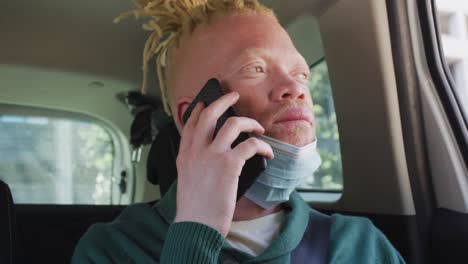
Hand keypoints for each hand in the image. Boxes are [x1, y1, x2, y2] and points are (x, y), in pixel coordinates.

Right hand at [174, 92, 273, 236]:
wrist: (196, 226)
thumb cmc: (195, 209)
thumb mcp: (187, 181)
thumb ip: (195, 164)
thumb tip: (212, 157)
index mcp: (185, 155)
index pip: (190, 124)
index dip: (199, 109)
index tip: (205, 102)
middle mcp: (196, 150)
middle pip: (209, 114)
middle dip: (224, 100)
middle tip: (234, 96)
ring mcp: (212, 155)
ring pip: (233, 124)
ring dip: (250, 122)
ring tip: (259, 128)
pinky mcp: (229, 164)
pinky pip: (251, 145)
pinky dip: (262, 146)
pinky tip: (267, 153)